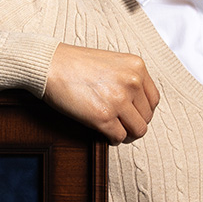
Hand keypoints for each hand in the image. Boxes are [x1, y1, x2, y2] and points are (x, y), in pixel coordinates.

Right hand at [43, 43, 159, 143]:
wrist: (49, 64)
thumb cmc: (74, 63)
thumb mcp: (112, 62)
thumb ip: (127, 79)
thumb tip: (136, 104)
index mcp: (136, 67)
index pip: (153, 100)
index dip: (143, 112)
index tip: (132, 115)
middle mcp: (132, 82)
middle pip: (147, 117)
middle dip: (134, 124)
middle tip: (121, 126)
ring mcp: (119, 100)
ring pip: (138, 130)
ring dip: (126, 134)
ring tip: (115, 131)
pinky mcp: (103, 117)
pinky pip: (118, 137)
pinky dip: (112, 139)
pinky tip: (104, 133)